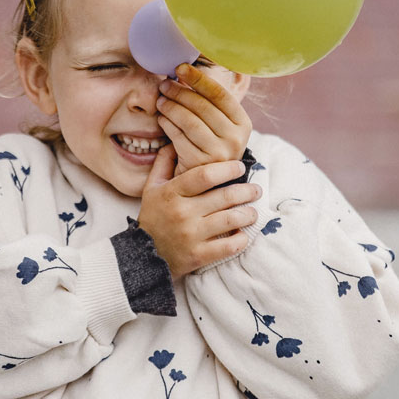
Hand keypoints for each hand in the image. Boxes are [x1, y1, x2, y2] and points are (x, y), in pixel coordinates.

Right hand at [138, 145, 261, 278]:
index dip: (228, 169)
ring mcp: (190, 235)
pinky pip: (228, 246)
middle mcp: (182, 212)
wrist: (143, 256)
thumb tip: (177, 141)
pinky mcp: (198, 256)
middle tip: (256, 190)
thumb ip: (164, 163)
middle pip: (225, 196)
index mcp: (171, 192)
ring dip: (248, 214)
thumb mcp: (151, 188)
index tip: (240, 168)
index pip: (205, 175)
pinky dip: (241, 239)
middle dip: (247, 191)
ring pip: (231, 220)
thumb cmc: (153, 217)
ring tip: (253, 212)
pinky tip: (243, 234)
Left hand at [157, 63, 251, 176]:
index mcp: (243, 123)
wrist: (206, 184)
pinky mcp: (201, 165)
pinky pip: (179, 138)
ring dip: (171, 107)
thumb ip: (208, 102)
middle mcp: (236, 138)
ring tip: (161, 100)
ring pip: (189, 121)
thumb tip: (184, 72)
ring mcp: (220, 153)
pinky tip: (162, 118)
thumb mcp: (217, 125)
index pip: (220, 94)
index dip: (198, 79)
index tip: (180, 68)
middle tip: (164, 85)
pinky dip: (168, 125)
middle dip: (179, 92)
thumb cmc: (209, 145)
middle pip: (203, 106)